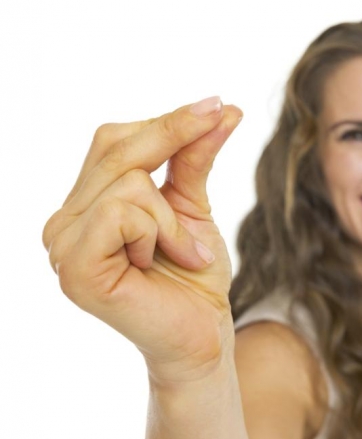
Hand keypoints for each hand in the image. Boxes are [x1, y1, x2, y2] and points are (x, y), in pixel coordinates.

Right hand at [43, 97, 242, 385]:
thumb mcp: (194, 206)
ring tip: (184, 254)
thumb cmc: (195, 274)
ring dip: (172, 218)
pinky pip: (122, 214)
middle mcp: (66, 221)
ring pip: (128, 182)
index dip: (168, 122)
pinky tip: (159, 263)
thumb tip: (221, 106)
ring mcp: (63, 244)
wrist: (202, 332)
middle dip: (176, 144)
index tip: (217, 107)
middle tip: (220, 138)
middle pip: (117, 148)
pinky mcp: (75, 267)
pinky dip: (159, 233)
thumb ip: (193, 157)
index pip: (115, 140)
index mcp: (86, 204)